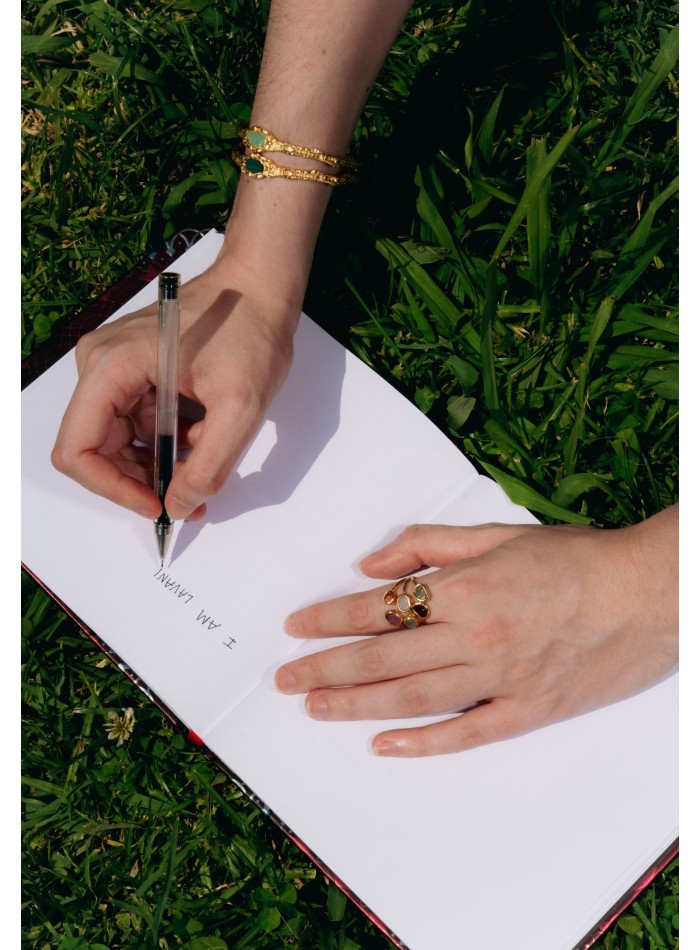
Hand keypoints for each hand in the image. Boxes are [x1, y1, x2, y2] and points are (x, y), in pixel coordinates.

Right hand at [52, 257, 297, 519]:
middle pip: (95, 449)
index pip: (77, 448)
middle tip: (187, 499)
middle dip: (139, 481)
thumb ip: (209, 465)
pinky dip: (167, 442)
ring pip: (119, 440)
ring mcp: (115, 367)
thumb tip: (178, 505)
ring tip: (203, 458)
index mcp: (111, 366)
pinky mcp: (134, 371)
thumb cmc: (250, 330)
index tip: (155, 505)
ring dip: (158, 463)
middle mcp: (101, 365)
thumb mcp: (240, 407)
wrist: (260, 288)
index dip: (111, 488)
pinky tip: (202, 433)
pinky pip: (138, 423)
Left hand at [275, 507, 677, 755]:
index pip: (377, 609)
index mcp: (465, 588)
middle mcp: (474, 636)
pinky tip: (383, 745)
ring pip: (412, 699)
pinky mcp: (529, 711)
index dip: (328, 618)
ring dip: (356, 705)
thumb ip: (427, 544)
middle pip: (382, 659)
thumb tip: (369, 564)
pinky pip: (466, 734)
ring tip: (314, 708)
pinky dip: (422, 743)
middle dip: (325, 668)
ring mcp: (501, 679)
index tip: (294, 627)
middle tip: (284, 680)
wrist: (648, 593)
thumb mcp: (496, 533)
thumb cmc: (574, 558)